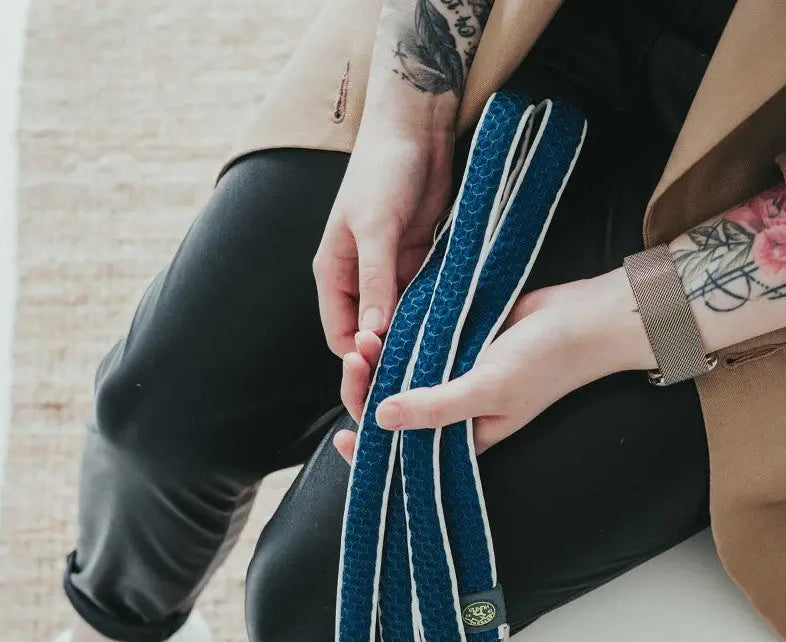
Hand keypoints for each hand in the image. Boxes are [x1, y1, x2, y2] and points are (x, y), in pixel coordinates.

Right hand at [314, 115, 454, 356]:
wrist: (416, 129)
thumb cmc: (383, 170)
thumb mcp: (376, 226)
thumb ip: (375, 279)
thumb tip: (374, 332)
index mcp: (334, 273)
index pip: (339, 334)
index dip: (359, 356)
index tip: (386, 365)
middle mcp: (359, 279)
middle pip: (369, 334)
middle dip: (388, 353)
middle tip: (416, 368)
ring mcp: (390, 273)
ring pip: (399, 321)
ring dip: (414, 335)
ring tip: (437, 353)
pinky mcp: (419, 263)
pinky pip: (423, 300)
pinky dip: (432, 314)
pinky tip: (451, 328)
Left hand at [333, 267, 654, 462]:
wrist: (581, 316)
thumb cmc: (545, 362)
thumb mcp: (489, 388)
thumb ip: (436, 407)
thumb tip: (379, 418)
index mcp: (459, 437)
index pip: (404, 453)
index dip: (371, 452)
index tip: (344, 437)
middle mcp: (450, 411)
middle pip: (391, 411)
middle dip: (366, 390)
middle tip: (358, 356)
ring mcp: (450, 376)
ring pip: (397, 377)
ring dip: (377, 361)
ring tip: (369, 335)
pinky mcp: (452, 344)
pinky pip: (413, 348)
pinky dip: (396, 340)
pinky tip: (382, 325)